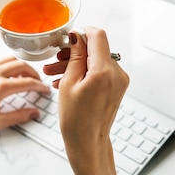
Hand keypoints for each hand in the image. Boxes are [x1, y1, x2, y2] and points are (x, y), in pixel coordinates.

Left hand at [0, 56, 49, 131]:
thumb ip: (18, 117)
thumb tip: (33, 113)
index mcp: (0, 87)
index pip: (28, 82)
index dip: (40, 86)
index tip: (44, 89)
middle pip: (22, 65)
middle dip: (34, 73)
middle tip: (37, 81)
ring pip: (11, 59)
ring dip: (22, 66)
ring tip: (25, 75)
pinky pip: (0, 59)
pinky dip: (10, 63)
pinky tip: (9, 73)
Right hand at [43, 27, 129, 174]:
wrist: (87, 143)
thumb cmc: (76, 120)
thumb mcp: (69, 83)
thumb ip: (75, 56)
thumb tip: (77, 37)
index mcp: (104, 71)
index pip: (98, 36)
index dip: (83, 32)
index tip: (69, 36)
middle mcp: (117, 73)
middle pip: (96, 49)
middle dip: (74, 52)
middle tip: (56, 59)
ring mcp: (119, 80)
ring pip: (96, 60)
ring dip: (77, 63)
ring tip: (55, 73)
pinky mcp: (117, 86)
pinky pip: (101, 70)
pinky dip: (85, 72)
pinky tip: (67, 80)